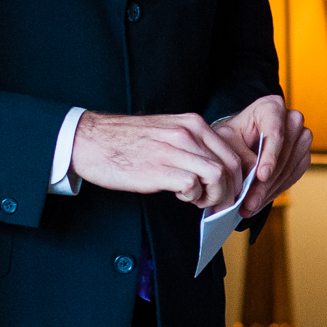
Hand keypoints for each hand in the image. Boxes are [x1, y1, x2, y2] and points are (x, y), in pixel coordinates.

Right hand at [70, 111, 249, 209]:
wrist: (89, 141)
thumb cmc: (124, 140)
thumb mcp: (165, 131)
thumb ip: (190, 144)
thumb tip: (213, 168)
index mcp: (191, 123)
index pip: (232, 151)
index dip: (237, 176)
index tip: (229, 190)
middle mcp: (187, 133)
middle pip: (231, 165)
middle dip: (231, 190)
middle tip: (218, 203)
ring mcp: (174, 150)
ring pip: (218, 176)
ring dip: (214, 196)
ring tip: (199, 201)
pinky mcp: (160, 169)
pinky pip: (194, 186)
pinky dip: (193, 197)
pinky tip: (181, 196)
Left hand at [220, 95, 311, 217]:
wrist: (237, 140)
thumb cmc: (229, 136)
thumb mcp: (225, 140)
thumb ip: (239, 153)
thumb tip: (256, 173)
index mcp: (271, 107)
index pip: (275, 132)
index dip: (269, 156)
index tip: (261, 176)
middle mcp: (292, 119)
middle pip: (284, 154)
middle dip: (265, 182)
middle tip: (249, 202)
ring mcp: (301, 139)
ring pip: (289, 168)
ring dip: (269, 191)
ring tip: (249, 207)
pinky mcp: (303, 156)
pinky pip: (292, 177)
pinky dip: (275, 191)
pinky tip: (259, 202)